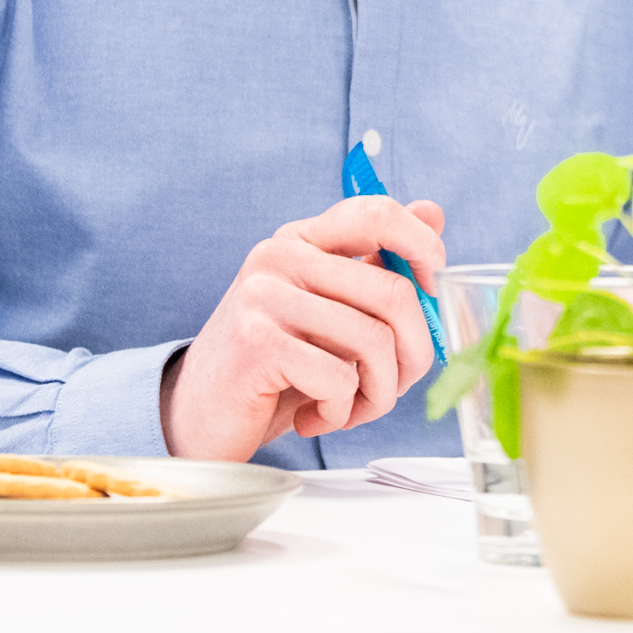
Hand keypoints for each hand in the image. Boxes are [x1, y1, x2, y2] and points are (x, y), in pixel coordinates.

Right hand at [158, 196, 447, 459]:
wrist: (198, 420)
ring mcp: (263, 297)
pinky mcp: (256, 343)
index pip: (376, 213)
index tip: (433, 291)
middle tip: (392, 389)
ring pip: (374, 342)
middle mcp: (279, 257)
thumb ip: (376, 266)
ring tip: (349, 409)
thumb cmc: (276, 370)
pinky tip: (311, 418)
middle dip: (413, 356)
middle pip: (394, 293)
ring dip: (377, 394)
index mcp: (301, 241)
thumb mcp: (329, 315)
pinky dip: (339, 412)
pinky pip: (339, 378)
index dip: (423, 248)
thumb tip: (433, 211)